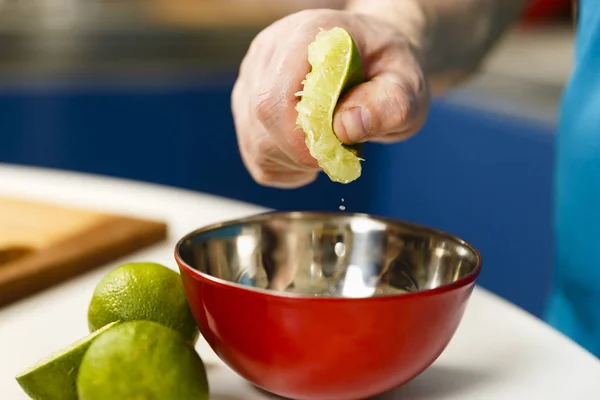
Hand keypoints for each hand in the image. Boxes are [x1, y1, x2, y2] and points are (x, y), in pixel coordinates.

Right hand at [231, 8, 429, 187]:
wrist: (372, 60)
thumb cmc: (387, 70)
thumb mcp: (406, 85)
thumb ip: (388, 104)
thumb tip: (346, 127)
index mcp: (305, 35)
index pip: (276, 96)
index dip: (298, 137)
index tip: (333, 153)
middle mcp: (269, 52)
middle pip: (260, 120)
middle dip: (300, 153)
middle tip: (340, 152)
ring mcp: (252, 79)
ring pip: (254, 143)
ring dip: (295, 162)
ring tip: (330, 146)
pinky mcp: (246, 106)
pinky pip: (255, 156)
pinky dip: (285, 167)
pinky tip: (311, 150)